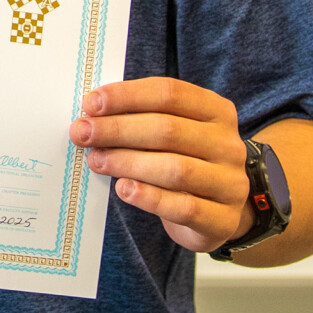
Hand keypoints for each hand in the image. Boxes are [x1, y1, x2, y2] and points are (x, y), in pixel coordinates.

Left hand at [71, 77, 251, 253]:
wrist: (218, 213)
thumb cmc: (184, 162)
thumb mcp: (172, 134)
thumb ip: (141, 119)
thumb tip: (91, 114)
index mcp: (216, 111)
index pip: (170, 93)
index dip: (127, 96)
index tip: (90, 104)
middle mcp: (228, 144)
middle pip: (168, 130)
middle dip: (117, 130)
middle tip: (82, 133)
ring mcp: (230, 183)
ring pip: (174, 168)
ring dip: (127, 162)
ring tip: (96, 161)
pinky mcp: (223, 219)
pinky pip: (184, 207)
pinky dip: (149, 197)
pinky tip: (123, 189)